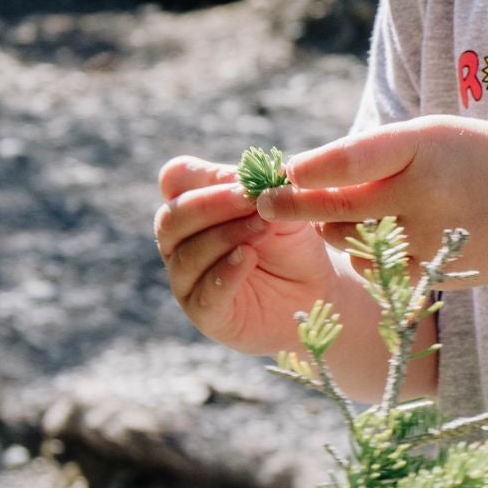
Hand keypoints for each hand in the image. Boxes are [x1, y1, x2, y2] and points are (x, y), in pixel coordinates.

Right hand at [154, 154, 343, 356]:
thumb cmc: (291, 243)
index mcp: (193, 207)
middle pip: (172, 219)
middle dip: (212, 205)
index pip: (175, 180)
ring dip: (226, 236)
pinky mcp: (205, 314)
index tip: (240, 177)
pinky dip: (224, 273)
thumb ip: (268, 191)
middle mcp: (180, 243)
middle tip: (250, 198)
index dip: (199, 176)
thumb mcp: (283, 209)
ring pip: (188, 255)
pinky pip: (204, 294)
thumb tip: (263, 174)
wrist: (314, 291)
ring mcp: (188, 281)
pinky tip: (247, 258)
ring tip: (262, 227)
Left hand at [253, 115, 487, 289]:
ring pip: (352, 239)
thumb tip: (310, 172)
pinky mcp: (432, 271)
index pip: (353, 160)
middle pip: (340, 207)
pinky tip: (388, 233)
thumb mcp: (436, 134)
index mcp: (426, 148)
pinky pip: (376, 266)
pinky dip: (368, 251)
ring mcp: (429, 239)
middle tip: (264, 202)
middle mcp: (425, 195)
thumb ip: (379, 152)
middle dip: (295, 205)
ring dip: (336, 226)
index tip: (278, 172)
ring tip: (348, 209)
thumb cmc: (482, 157)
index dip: (309, 169)